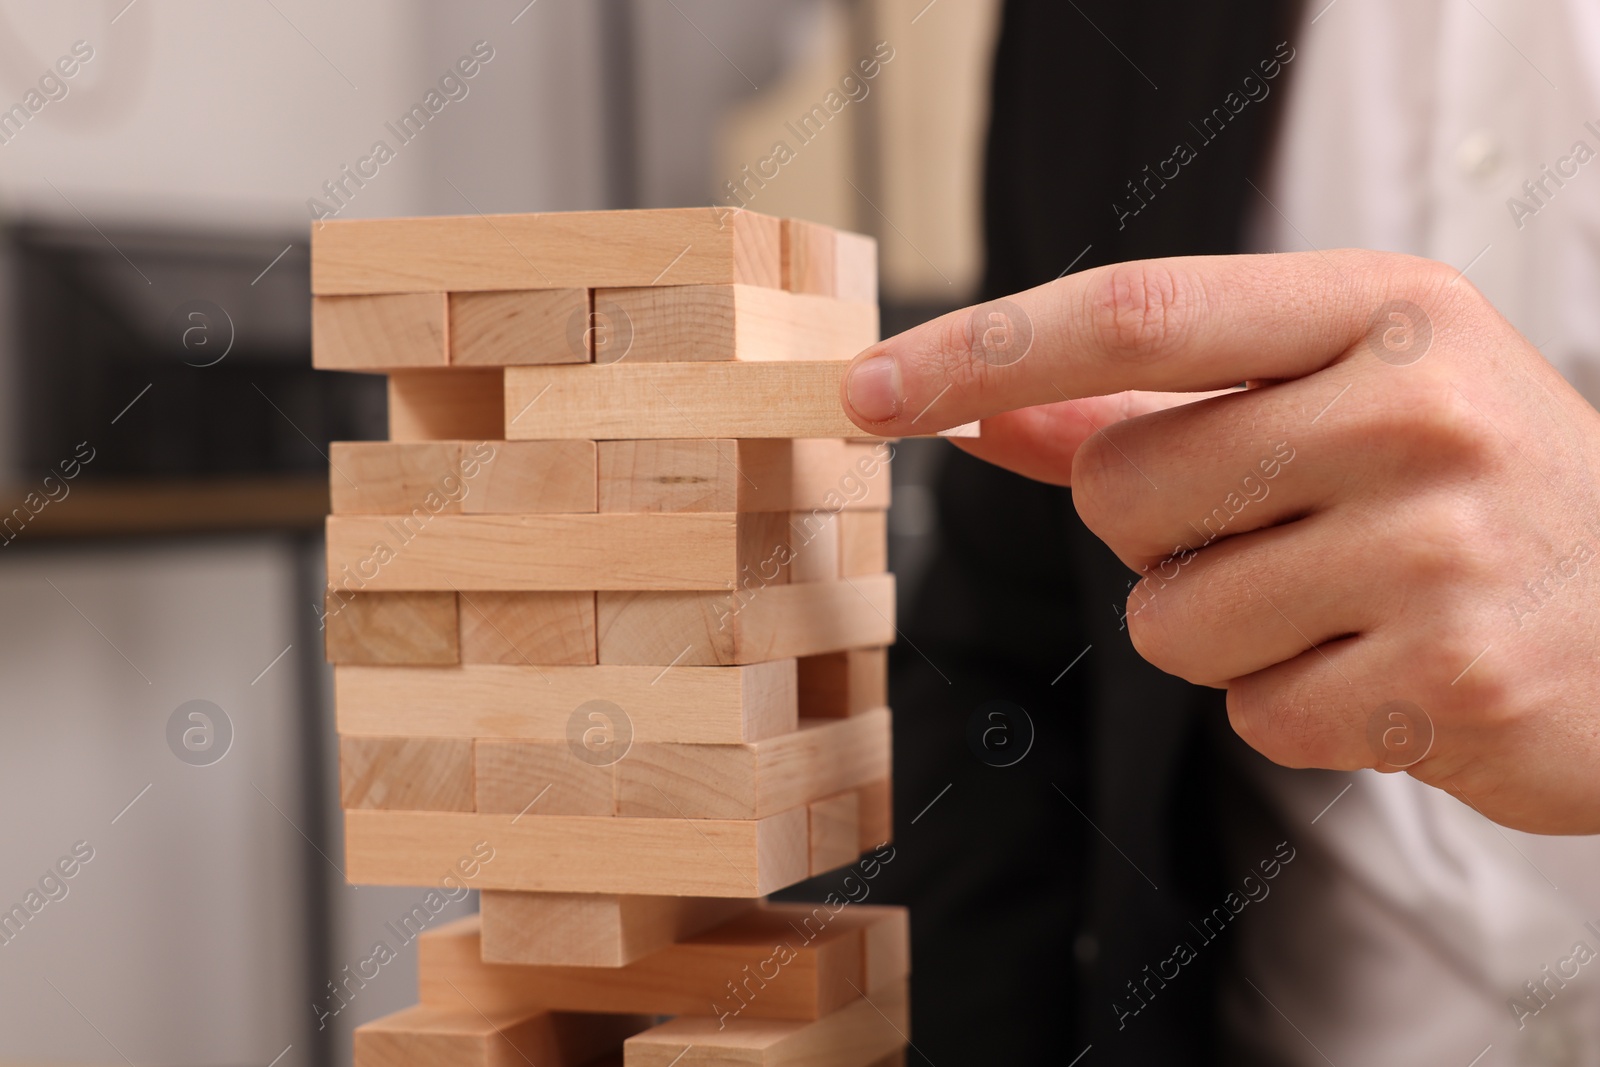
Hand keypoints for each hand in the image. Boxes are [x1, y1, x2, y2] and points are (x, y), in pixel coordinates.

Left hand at [842, 250, 1599, 833]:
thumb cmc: (1469, 490)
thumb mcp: (1337, 397)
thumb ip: (1147, 403)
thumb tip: (978, 409)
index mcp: (1378, 309)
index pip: (1133, 311)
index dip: (979, 350)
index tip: (864, 388)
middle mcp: (1413, 409)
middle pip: (1120, 488)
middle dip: (1157, 533)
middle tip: (1286, 529)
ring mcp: (1438, 548)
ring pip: (1166, 619)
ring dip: (1221, 631)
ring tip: (1346, 602)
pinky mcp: (1447, 681)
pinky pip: (1252, 715)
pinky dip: (1294, 706)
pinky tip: (1389, 669)